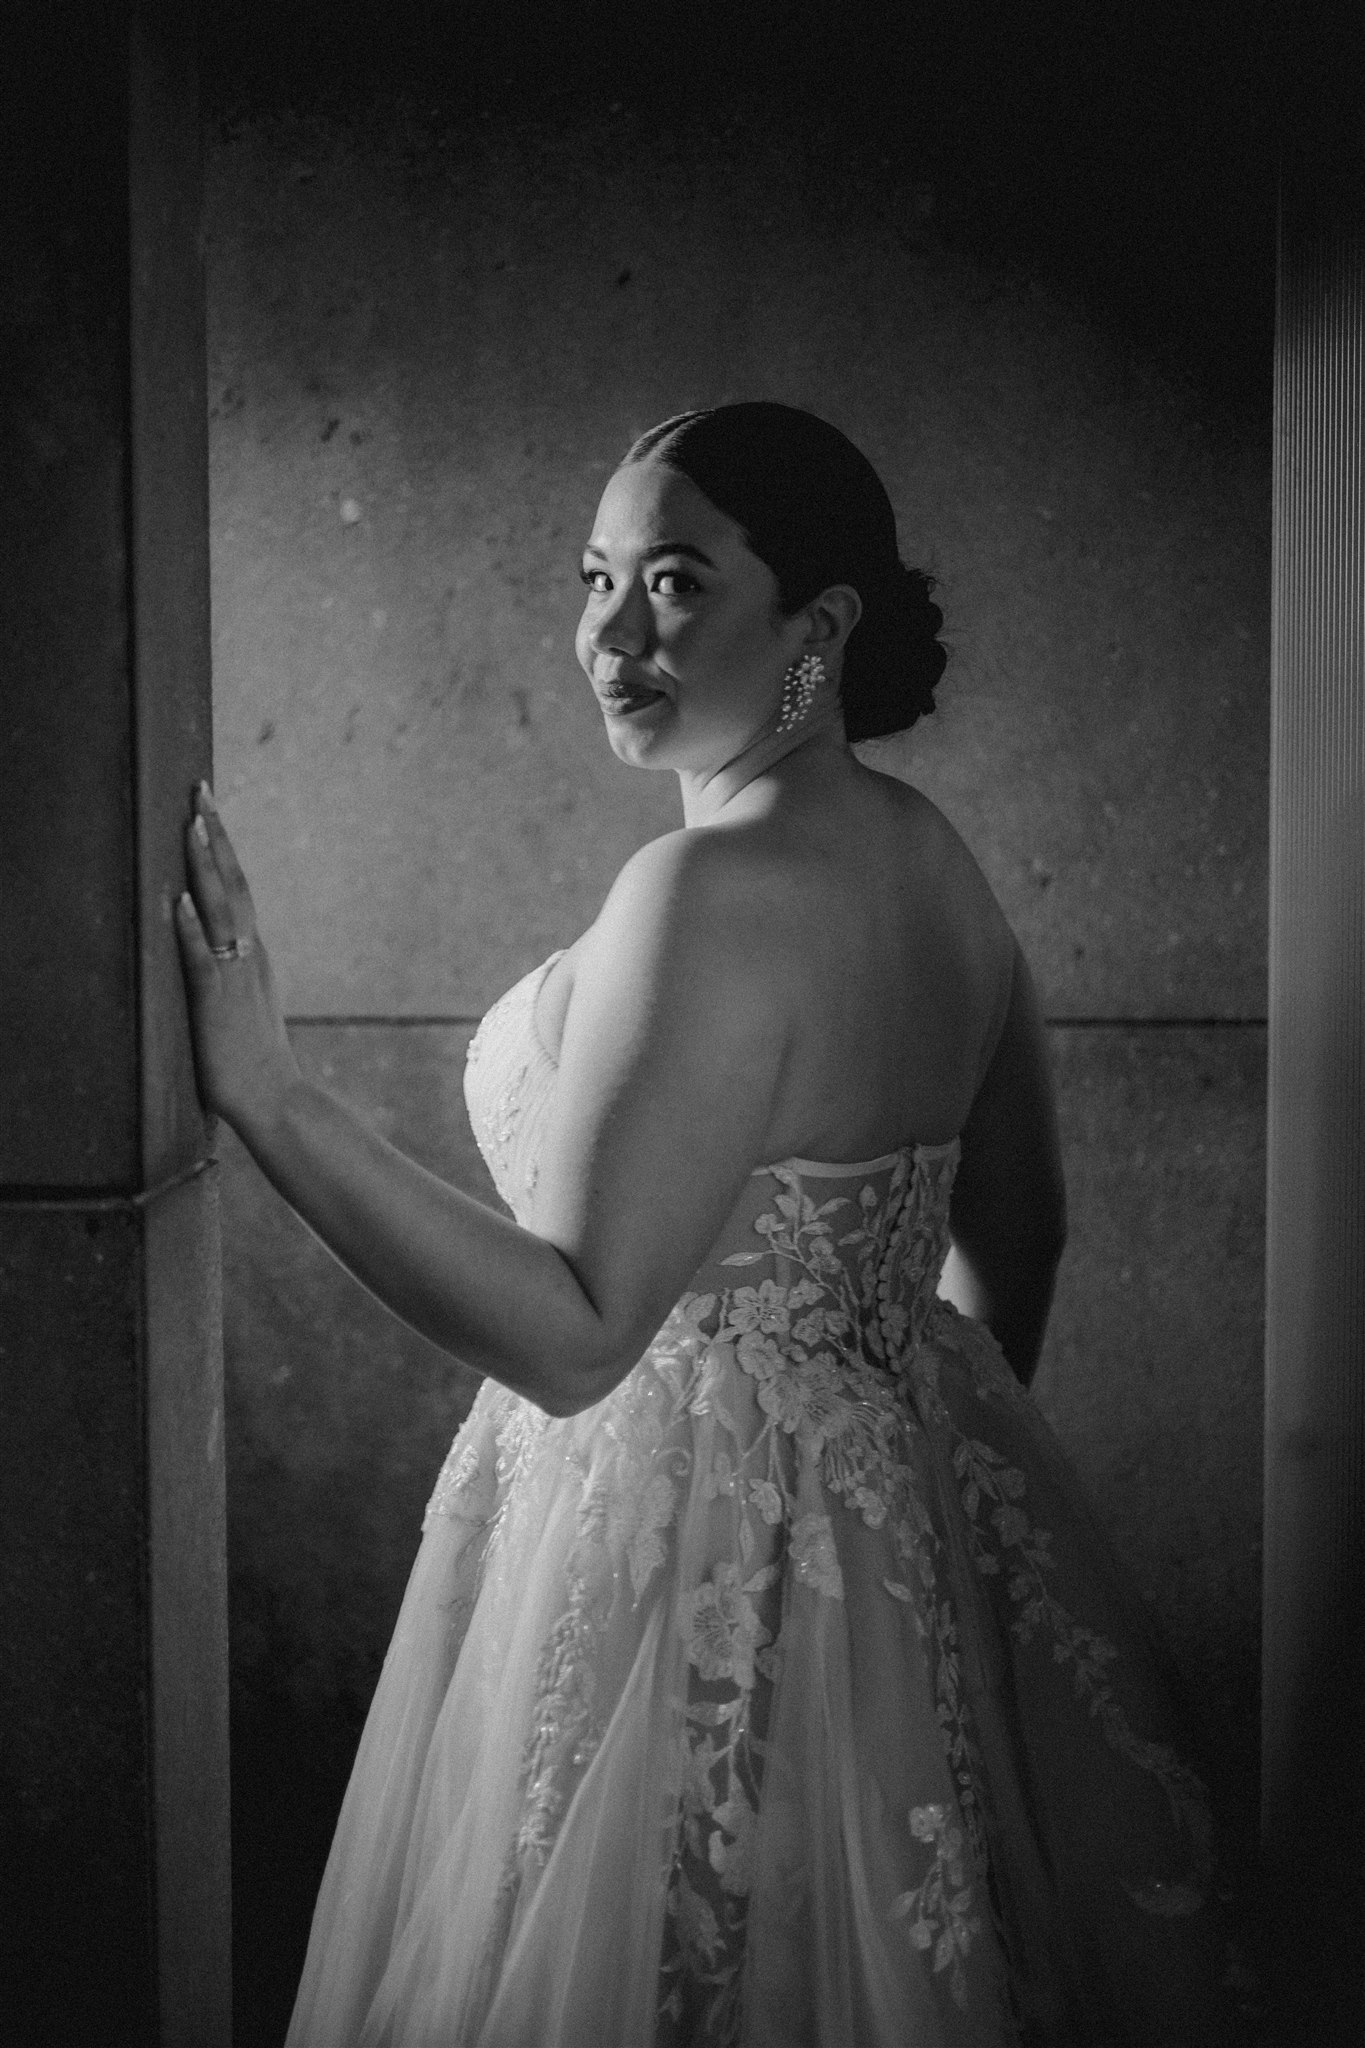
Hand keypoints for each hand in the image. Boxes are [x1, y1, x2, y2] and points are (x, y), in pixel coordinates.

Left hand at [175, 783, 300, 1132]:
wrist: (275, 1097)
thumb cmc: (254, 1059)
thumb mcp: (244, 1004)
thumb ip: (234, 974)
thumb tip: (218, 951)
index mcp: (255, 954)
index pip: (238, 888)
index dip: (224, 848)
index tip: (209, 811)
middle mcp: (250, 955)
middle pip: (234, 883)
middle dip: (216, 836)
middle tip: (202, 793)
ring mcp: (235, 975)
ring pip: (221, 908)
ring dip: (205, 865)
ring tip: (191, 826)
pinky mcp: (217, 1001)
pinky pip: (202, 958)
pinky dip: (191, 927)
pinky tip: (179, 900)